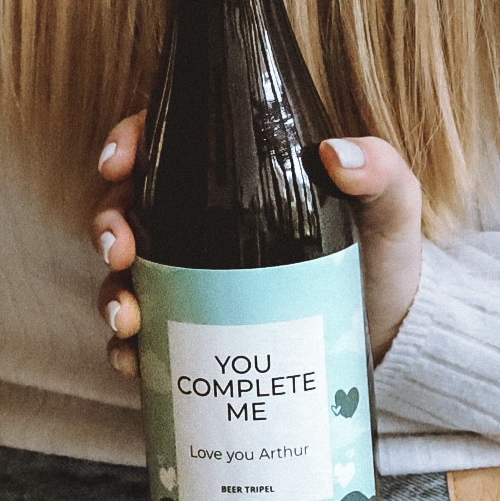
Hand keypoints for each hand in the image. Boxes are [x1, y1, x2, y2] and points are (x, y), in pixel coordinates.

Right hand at [92, 117, 425, 377]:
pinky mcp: (191, 333)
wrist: (386, 340)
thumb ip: (381, 172)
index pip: (167, 140)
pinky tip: (135, 360)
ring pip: (123, 274)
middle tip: (122, 248)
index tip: (119, 161)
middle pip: (127, 206)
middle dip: (107, 223)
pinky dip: (127, 350)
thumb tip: (338, 153)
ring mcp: (190, 278)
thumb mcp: (392, 207)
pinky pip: (141, 340)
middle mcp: (201, 221)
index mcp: (238, 173)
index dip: (128, 140)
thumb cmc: (383, 257)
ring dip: (109, 291)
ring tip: (128, 315)